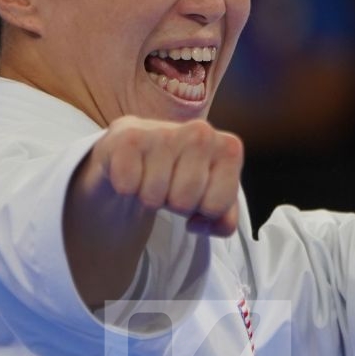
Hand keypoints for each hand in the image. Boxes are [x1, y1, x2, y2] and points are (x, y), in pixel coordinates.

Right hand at [88, 115, 242, 236]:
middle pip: (183, 202)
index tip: (198, 194)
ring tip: (151, 177)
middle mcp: (200, 132)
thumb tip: (197, 224)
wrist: (139, 149)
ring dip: (149, 197)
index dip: (203, 212)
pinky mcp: (128, 137)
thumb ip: (223, 221)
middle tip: (171, 185)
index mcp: (228, 147)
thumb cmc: (180, 174)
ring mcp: (164, 131)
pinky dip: (125, 187)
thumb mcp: (211, 198)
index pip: (216, 207)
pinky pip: (127, 186)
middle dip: (175, 204)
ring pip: (153, 197)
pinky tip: (132, 170)